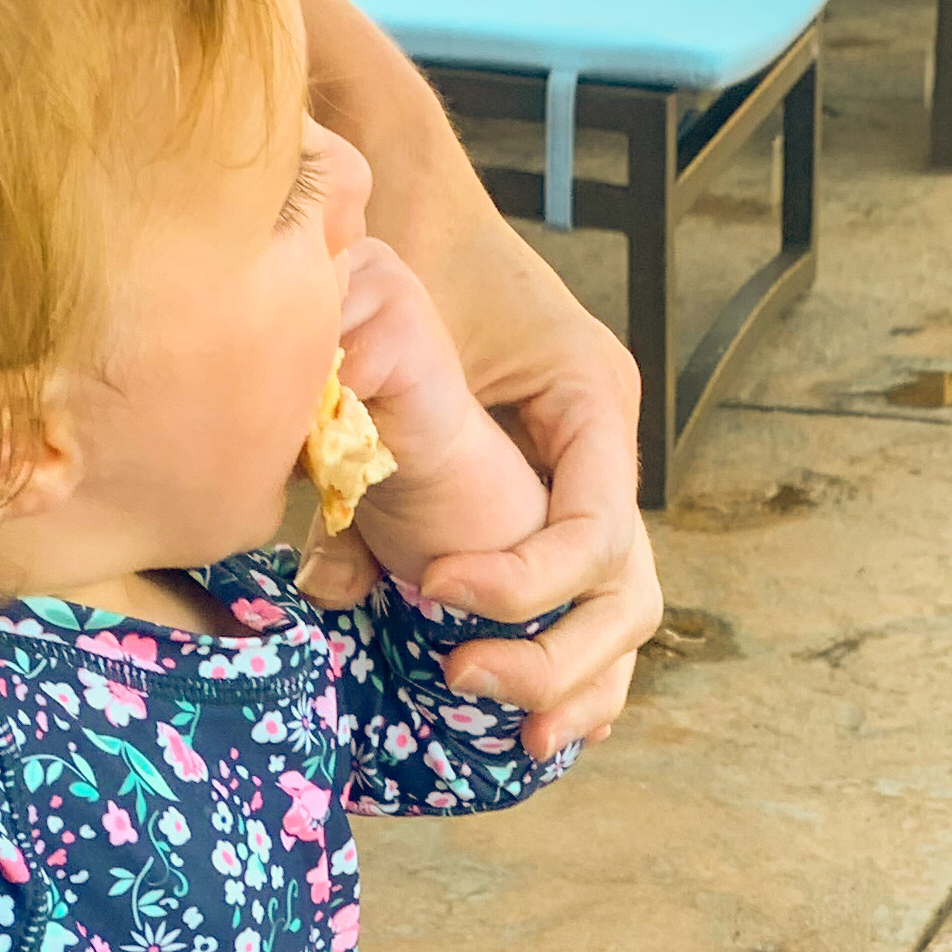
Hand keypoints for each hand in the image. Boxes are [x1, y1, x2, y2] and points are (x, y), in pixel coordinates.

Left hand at [288, 0, 658, 754]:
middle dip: (561, 654)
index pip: (596, 523)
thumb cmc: (415, 261)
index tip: (436, 590)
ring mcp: (587, 484)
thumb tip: (326, 576)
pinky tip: (537, 730)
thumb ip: (372, 443)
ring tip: (528, 745)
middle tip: (468, 681)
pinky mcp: (549, 512)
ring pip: (619, 611)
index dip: (525, 578)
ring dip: (579, 681)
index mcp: (593, 400)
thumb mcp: (401, 339)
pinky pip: (583, 607)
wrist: (416, 206)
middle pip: (625, 586)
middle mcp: (605, 449)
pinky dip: (569, 666)